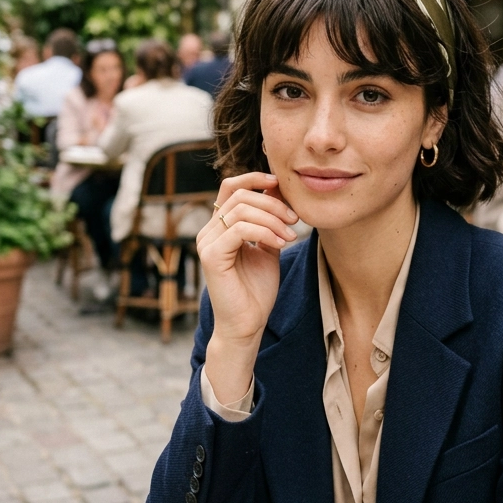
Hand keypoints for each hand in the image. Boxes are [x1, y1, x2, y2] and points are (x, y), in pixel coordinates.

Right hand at [196, 172, 298, 401]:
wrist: (247, 323)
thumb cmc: (256, 289)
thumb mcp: (268, 246)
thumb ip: (270, 220)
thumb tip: (278, 190)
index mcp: (220, 226)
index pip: (230, 186)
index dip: (254, 178)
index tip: (280, 184)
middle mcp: (209, 231)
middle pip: (240, 196)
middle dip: (273, 204)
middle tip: (294, 220)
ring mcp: (207, 243)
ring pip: (241, 210)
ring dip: (273, 219)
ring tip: (290, 236)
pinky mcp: (212, 256)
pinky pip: (240, 229)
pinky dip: (265, 232)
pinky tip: (280, 243)